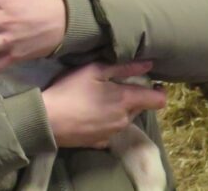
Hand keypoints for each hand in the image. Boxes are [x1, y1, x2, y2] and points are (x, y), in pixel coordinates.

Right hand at [42, 61, 166, 148]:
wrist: (47, 120)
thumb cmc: (70, 90)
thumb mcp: (94, 70)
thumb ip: (123, 67)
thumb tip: (149, 64)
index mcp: (126, 100)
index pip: (158, 100)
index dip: (160, 92)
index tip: (154, 84)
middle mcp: (125, 119)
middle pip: (140, 108)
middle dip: (135, 98)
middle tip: (117, 87)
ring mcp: (113, 133)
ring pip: (125, 119)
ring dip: (120, 110)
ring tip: (99, 100)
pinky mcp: (100, 142)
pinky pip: (111, 130)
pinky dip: (106, 122)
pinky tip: (90, 116)